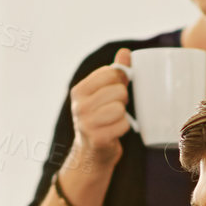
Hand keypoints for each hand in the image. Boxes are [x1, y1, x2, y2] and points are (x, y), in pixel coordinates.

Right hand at [67, 46, 133, 172]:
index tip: (113, 91)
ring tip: (114, 120)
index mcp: (79, 91)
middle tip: (115, 109)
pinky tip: (115, 131)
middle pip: (118, 91)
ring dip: (123, 115)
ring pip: (120, 108)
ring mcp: (86, 123)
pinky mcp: (97, 138)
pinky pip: (123, 124)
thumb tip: (126, 52)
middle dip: (123, 100)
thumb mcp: (104, 93)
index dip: (119, 81)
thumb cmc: (101, 118)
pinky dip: (124, 128)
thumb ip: (116, 73)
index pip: (110, 73)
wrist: (92, 153)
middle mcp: (79, 106)